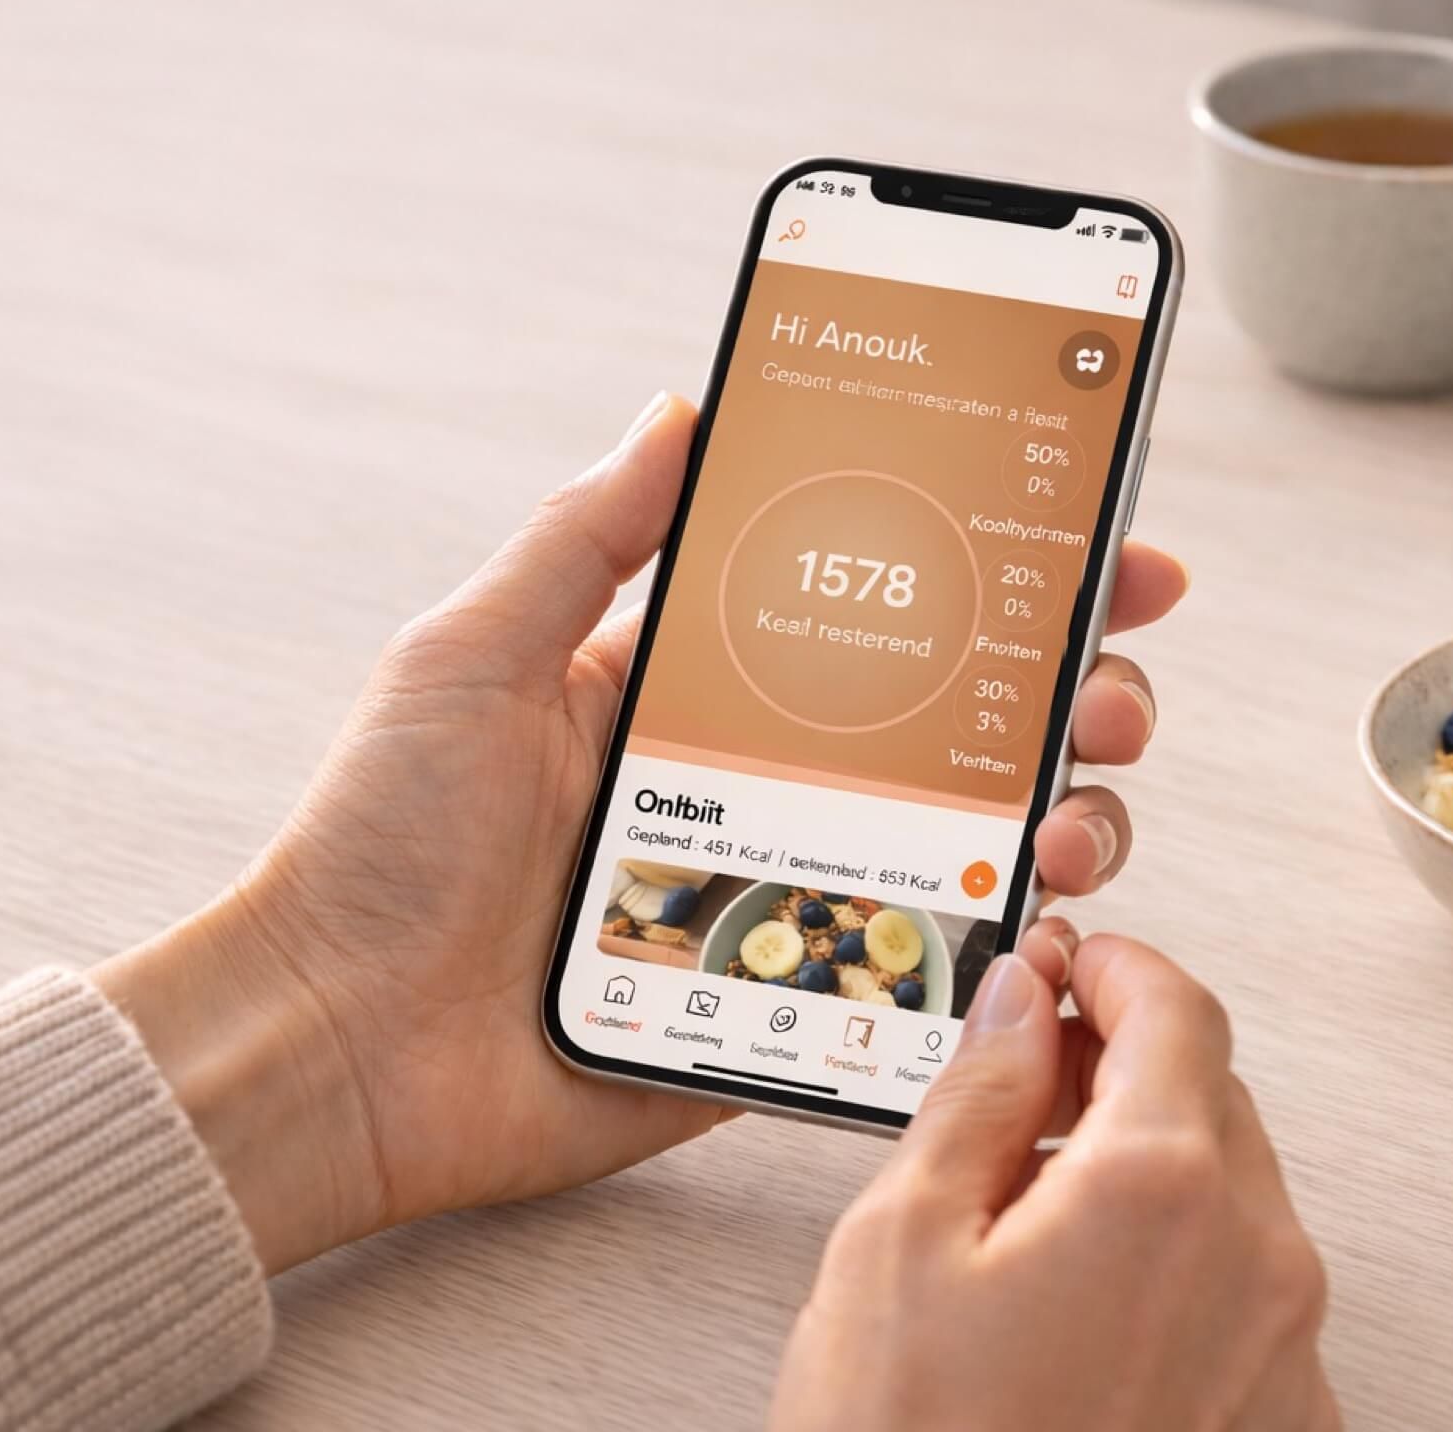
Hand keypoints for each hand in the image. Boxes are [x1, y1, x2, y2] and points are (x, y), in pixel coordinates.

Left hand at [93, 393, 1189, 1271]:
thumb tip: (681, 405)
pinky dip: (1006, 948)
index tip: (1104, 544)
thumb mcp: (472, 654)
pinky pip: (929, 977)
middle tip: (1113, 686)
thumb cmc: (380, 843)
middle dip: (1073, 689)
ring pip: (977, 845)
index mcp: (701, 689)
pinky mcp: (789, 1005)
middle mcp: (767, 785)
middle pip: (966, 722)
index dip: (1002, 573)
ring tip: (1070, 807)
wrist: (339, 1047)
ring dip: (1064, 812)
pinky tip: (1038, 916)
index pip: (883, 608)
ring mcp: (791, 896)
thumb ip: (584, 537)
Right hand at [770, 937, 1336, 1430]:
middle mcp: (1259, 1263)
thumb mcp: (899, 1241)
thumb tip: (1020, 1002)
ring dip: (1148, 1169)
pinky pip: (1246, 1295)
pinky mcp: (1285, 1425)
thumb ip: (978, 1092)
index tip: (1068, 962)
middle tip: (1022, 1084)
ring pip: (1234, 1196)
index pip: (1180, 1009)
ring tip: (1027, 1219)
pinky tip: (1076, 1309)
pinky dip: (1176, 1266)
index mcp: (1165, 1187)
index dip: (1115, 966)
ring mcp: (1285, 1356)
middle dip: (1122, 1067)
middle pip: (1214, 1096)